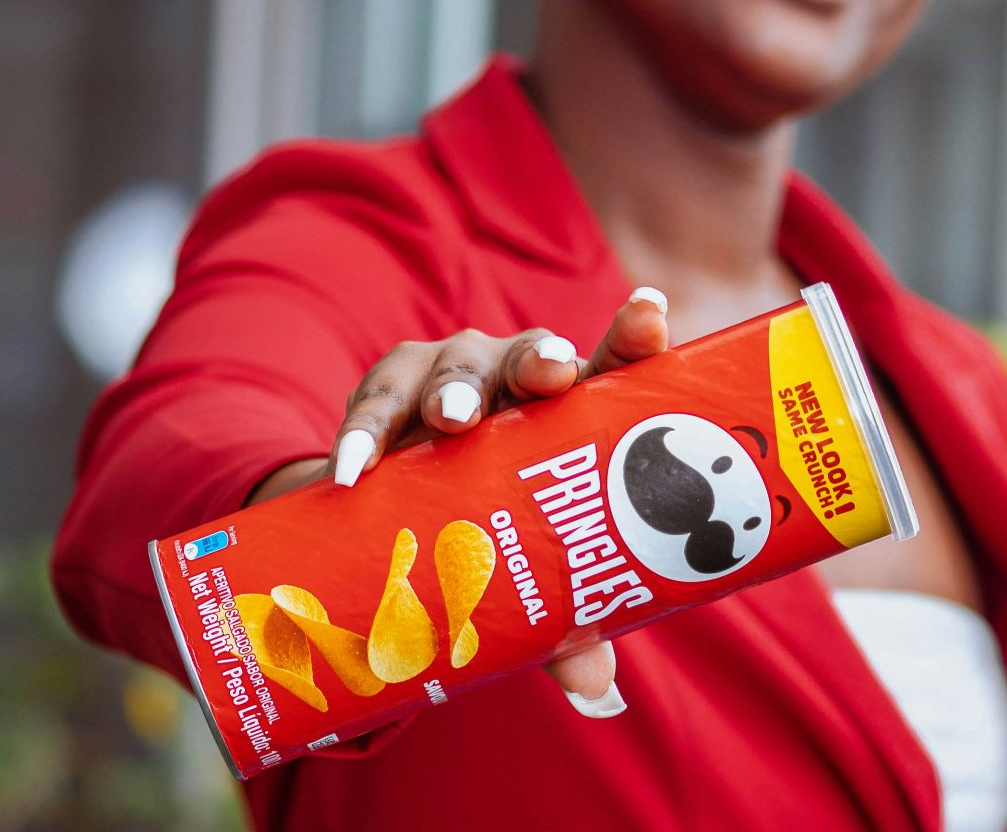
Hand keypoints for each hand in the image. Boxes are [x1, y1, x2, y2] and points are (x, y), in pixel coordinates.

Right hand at [249, 286, 672, 718]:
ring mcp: (450, 376)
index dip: (634, 338)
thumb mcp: (537, 576)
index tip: (652, 313)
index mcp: (574, 408)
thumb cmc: (501, 530)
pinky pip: (373, 405)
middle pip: (534, 357)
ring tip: (449, 422)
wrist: (404, 514)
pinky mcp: (387, 391)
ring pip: (454, 370)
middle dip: (540, 361)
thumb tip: (598, 694)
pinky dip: (363, 434)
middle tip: (548, 375)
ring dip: (452, 394)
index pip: (614, 366)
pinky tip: (354, 467)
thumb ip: (569, 625)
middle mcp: (517, 378)